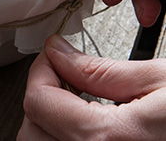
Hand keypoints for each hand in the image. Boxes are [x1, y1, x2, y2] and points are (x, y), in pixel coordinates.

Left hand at [18, 37, 165, 140]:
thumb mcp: (159, 81)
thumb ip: (102, 70)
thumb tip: (59, 54)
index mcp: (109, 138)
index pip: (38, 101)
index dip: (42, 69)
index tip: (54, 56)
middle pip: (32, 130)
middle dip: (42, 98)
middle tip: (63, 79)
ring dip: (49, 121)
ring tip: (75, 104)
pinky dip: (62, 137)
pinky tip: (84, 123)